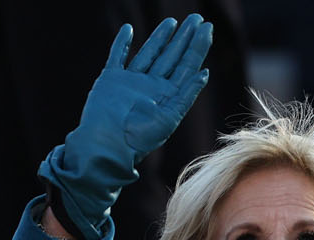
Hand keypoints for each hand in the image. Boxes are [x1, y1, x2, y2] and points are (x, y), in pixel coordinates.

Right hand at [38, 14, 212, 239]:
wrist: (107, 145)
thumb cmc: (139, 137)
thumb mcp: (169, 117)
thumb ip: (186, 94)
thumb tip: (204, 73)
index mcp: (167, 97)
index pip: (187, 67)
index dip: (197, 47)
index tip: (206, 28)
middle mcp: (151, 87)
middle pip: (172, 57)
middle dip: (184, 38)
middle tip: (196, 19)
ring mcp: (131, 82)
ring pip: (150, 53)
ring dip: (160, 37)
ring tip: (172, 22)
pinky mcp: (111, 80)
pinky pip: (117, 56)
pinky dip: (121, 43)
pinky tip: (128, 29)